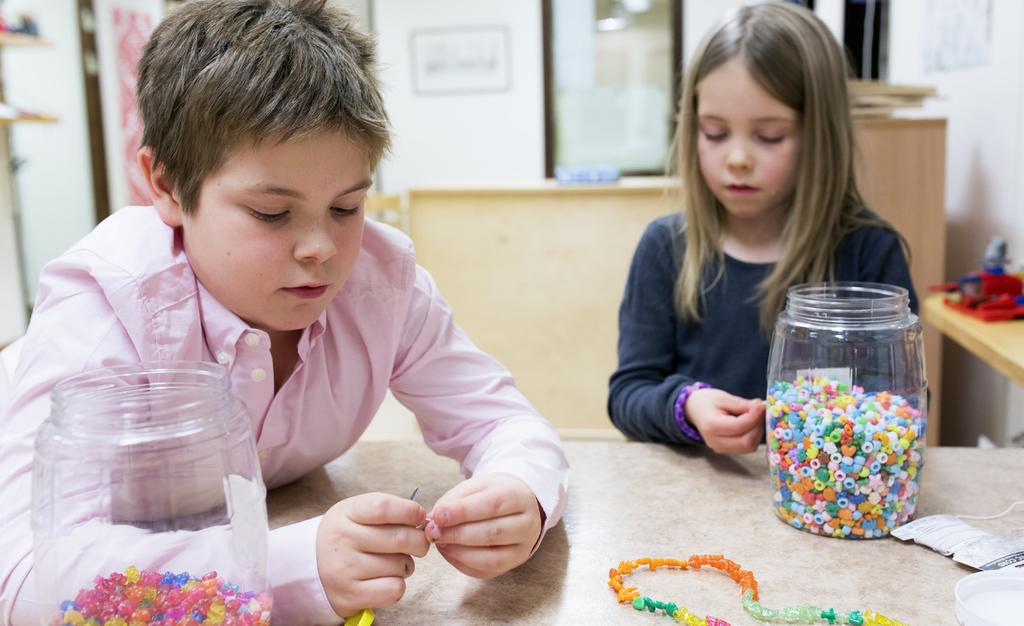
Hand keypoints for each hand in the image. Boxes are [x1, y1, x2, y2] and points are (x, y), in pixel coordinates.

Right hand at [316, 492, 430, 618]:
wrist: (310, 567)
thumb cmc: (346, 536)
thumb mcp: (356, 513)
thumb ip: (388, 511)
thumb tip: (424, 519)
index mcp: (345, 513)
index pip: (384, 507)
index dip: (410, 511)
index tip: (419, 516)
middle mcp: (343, 539)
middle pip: (400, 538)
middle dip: (419, 541)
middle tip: (416, 543)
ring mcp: (345, 569)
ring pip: (401, 565)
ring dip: (406, 564)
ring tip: (392, 562)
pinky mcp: (350, 595)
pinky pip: (394, 589)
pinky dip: (397, 585)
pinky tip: (386, 579)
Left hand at [424, 473, 543, 578]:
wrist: (516, 505)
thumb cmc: (493, 493)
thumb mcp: (476, 486)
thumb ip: (455, 500)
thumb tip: (435, 519)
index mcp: (519, 497)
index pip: (492, 505)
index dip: (462, 512)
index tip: (437, 515)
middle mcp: (527, 525)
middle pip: (492, 533)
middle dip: (457, 534)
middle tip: (433, 532)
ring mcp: (523, 548)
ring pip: (491, 558)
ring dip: (459, 552)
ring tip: (440, 542)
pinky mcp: (512, 564)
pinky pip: (486, 571)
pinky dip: (462, 563)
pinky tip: (449, 551)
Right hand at [685, 388, 764, 453]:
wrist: (694, 410)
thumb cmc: (708, 401)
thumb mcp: (723, 397)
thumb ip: (742, 404)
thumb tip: (761, 407)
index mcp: (711, 426)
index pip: (739, 427)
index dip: (754, 416)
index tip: (761, 405)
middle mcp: (715, 442)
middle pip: (747, 442)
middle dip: (758, 426)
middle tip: (760, 410)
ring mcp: (721, 449)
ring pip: (750, 446)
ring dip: (757, 431)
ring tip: (754, 415)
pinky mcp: (727, 451)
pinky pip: (747, 447)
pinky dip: (754, 435)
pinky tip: (751, 423)